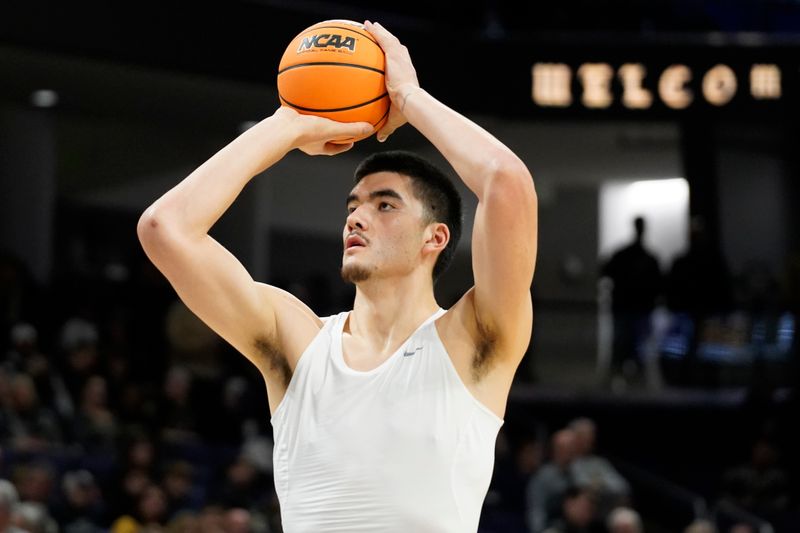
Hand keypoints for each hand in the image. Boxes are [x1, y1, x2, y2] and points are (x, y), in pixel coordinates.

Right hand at [273, 106, 372, 155]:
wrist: (281, 127)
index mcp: (317, 147)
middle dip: (334, 130)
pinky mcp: (291, 117)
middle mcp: (308, 140)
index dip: (345, 144)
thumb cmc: (305, 132)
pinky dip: (308, 102)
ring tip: (327, 105)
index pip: (335, 148)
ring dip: (321, 116)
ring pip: (313, 122)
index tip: (353, 139)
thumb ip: (351, 129)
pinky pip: (303, 109)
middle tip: (343, 122)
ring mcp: (298, 129)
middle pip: (325, 135)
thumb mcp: (333, 129)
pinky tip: (313, 90)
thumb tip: (370, 129)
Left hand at [364, 21, 419, 142]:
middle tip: (378, 36)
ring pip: (389, 41)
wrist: (410, 102)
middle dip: (387, 41)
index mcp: (405, 77)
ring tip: (370, 25)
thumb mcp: (394, 119)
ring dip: (380, 32)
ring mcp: (400, 58)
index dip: (394, 60)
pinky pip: (383, 39)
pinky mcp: (394, 54)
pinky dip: (376, 31)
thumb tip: (380, 138)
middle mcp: (404, 65)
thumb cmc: (406, 111)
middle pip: (395, 49)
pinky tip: (367, 25)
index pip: (399, 65)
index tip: (389, 58)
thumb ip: (386, 127)